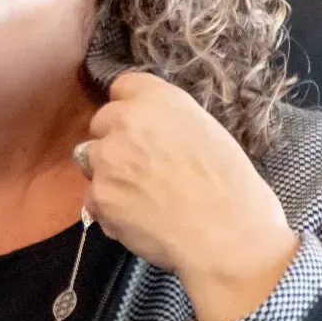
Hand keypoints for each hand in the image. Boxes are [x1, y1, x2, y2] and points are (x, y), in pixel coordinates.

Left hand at [82, 72, 299, 320]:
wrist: (226, 234)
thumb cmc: (232, 187)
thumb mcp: (207, 132)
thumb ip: (169, 123)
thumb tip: (153, 134)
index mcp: (159, 100)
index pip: (123, 86)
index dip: (129, 108)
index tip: (138, 126)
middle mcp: (127, 121)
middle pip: (101, 122)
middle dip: (114, 140)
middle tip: (140, 166)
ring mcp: (108, 159)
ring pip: (90, 159)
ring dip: (107, 173)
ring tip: (139, 196)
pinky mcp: (99, 195)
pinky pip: (92, 198)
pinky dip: (108, 209)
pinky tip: (137, 220)